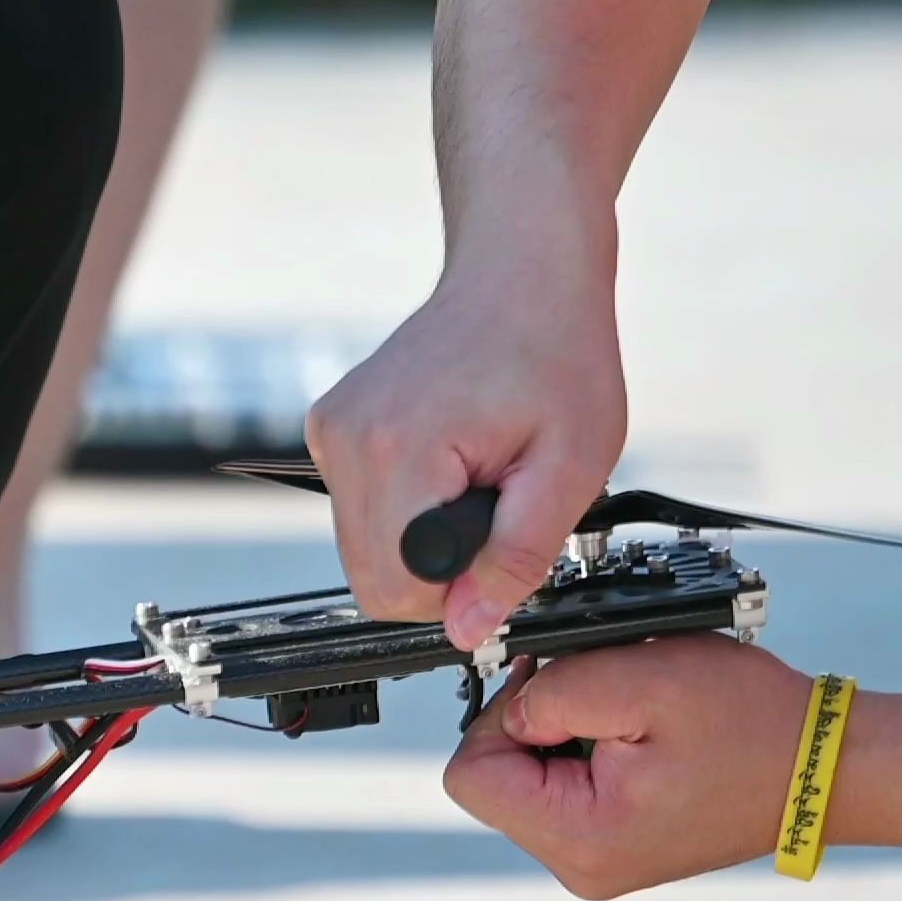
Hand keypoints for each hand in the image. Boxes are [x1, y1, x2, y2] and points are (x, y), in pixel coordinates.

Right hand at [304, 273, 625, 650]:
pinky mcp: (331, 428)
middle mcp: (346, 440)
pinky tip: (449, 460)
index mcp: (400, 449)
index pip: (396, 589)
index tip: (500, 541)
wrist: (520, 274)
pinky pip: (361, 512)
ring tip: (476, 474)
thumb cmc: (556, 351)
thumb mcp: (570, 467)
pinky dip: (407, 507)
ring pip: (363, 550)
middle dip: (441, 567)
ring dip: (423, 536)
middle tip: (495, 504)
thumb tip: (468, 626)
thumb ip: (516, 556)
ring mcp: (331, 431)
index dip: (458, 590)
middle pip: (371, 578)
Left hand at [445, 638, 812, 899]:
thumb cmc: (754, 725)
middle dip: (536, 724)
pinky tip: (638, 739)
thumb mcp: (642, 679)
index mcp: (579, 838)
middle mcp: (580, 867)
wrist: (827, 767)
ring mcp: (596, 862)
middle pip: (494, 779)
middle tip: (604, 696)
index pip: (469, 775)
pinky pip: (562, 789)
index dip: (500, 715)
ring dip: (565, 734)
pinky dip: (588, 751)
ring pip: (527, 780)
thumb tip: (507, 706)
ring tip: (633, 719)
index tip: (555, 687)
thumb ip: (551, 692)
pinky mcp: (613, 846)